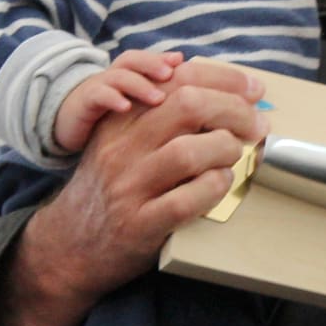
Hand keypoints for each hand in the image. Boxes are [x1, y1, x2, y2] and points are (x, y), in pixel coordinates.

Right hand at [0, 59, 268, 325]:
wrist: (68, 247)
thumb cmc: (111, 189)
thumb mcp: (122, 142)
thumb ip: (160, 116)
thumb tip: (228, 94)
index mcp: (121, 120)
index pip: (178, 80)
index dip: (223, 78)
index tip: (253, 87)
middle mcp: (122, 148)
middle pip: (188, 106)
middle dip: (235, 110)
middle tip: (258, 123)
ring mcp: (129, 187)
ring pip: (188, 152)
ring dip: (226, 149)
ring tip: (236, 154)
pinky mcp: (138, 225)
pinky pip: (184, 200)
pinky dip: (214, 188)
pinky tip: (220, 183)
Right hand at [54, 49, 182, 151]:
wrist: (70, 126)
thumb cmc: (112, 116)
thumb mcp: (137, 106)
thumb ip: (161, 98)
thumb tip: (192, 98)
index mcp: (128, 73)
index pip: (146, 58)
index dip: (162, 57)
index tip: (182, 61)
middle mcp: (114, 76)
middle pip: (132, 60)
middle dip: (152, 64)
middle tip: (172, 73)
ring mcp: (98, 87)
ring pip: (118, 77)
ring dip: (139, 85)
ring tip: (158, 98)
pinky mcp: (83, 103)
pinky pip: (97, 96)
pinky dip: (112, 99)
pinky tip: (126, 107)